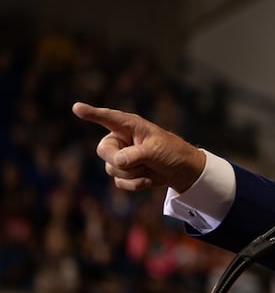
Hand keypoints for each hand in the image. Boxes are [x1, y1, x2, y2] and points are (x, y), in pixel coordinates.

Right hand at [72, 102, 205, 192]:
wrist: (180, 170)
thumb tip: (118, 161)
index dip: (92, 113)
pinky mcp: (123, 172)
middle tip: (141, 160)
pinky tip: (147, 179)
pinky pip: (119, 182)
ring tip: (149, 167)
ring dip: (132, 173)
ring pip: (111, 169)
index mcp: (129, 126)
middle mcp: (120, 139)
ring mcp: (119, 156)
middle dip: (121, 161)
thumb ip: (136, 154)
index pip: (107, 118)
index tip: (77, 108)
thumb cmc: (171, 152)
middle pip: (103, 151)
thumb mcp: (156, 150)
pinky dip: (134, 184)